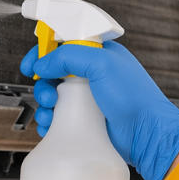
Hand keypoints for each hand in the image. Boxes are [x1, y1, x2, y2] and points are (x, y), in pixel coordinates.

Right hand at [21, 41, 178, 179]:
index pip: (63, 45)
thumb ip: (69, 56)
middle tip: (46, 89)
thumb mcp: (102, 63)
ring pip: (53, 96)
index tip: (32, 63)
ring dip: (44, 103)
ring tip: (51, 109)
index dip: (44, 52)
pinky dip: (49, 122)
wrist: (146, 134)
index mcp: (98, 55)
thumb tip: (44, 63)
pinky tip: (52, 125)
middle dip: (43, 81)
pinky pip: (57, 118)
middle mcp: (91, 75)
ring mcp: (87, 99)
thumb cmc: (135, 97)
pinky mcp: (84, 120)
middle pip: (53, 72)